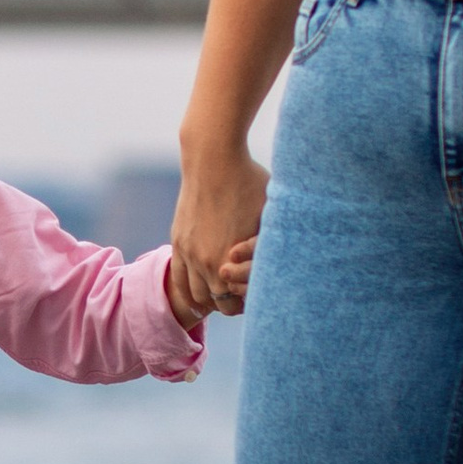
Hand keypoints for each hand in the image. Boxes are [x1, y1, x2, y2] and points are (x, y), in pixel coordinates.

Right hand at [172, 150, 268, 317]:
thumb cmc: (249, 183)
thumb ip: (268, 248)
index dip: (249, 302)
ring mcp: (188, 252)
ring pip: (195, 295)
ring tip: (222, 294)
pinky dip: (188, 289)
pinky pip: (178, 278)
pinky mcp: (178, 240)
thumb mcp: (269, 217)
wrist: (213, 159)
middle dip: (230, 304)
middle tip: (243, 299)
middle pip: (218, 303)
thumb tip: (285, 263)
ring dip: (208, 298)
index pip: (239, 302)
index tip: (258, 297)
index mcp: (232, 261)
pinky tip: (201, 287)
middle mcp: (207, 263)